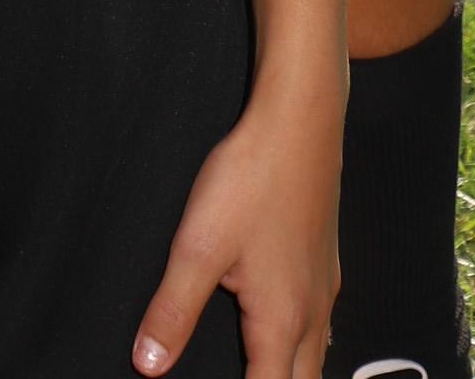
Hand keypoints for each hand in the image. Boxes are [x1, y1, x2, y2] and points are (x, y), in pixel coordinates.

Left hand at [134, 80, 340, 378]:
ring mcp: (325, 287)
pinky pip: (321, 325)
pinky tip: (287, 327)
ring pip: (317, 356)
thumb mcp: (198, 246)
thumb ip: (173, 310)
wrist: (301, 122)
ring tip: (266, 372)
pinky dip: (304, 344)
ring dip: (293, 372)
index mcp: (282, 322)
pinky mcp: (326, 261)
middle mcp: (313, 313)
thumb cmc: (253, 179)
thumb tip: (148, 364)